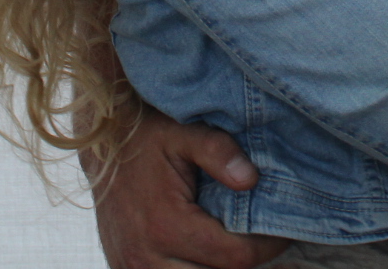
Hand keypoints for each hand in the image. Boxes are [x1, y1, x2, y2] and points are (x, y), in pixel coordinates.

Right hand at [91, 103, 289, 268]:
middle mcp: (147, 258)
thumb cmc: (147, 138)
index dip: (268, 248)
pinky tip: (216, 261)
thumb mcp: (184, 133)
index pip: (235, 257)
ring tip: (252, 259)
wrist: (102, 148)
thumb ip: (218, 151)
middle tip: (278, 256)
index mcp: (166, 226)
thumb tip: (251, 179)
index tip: (284, 233)